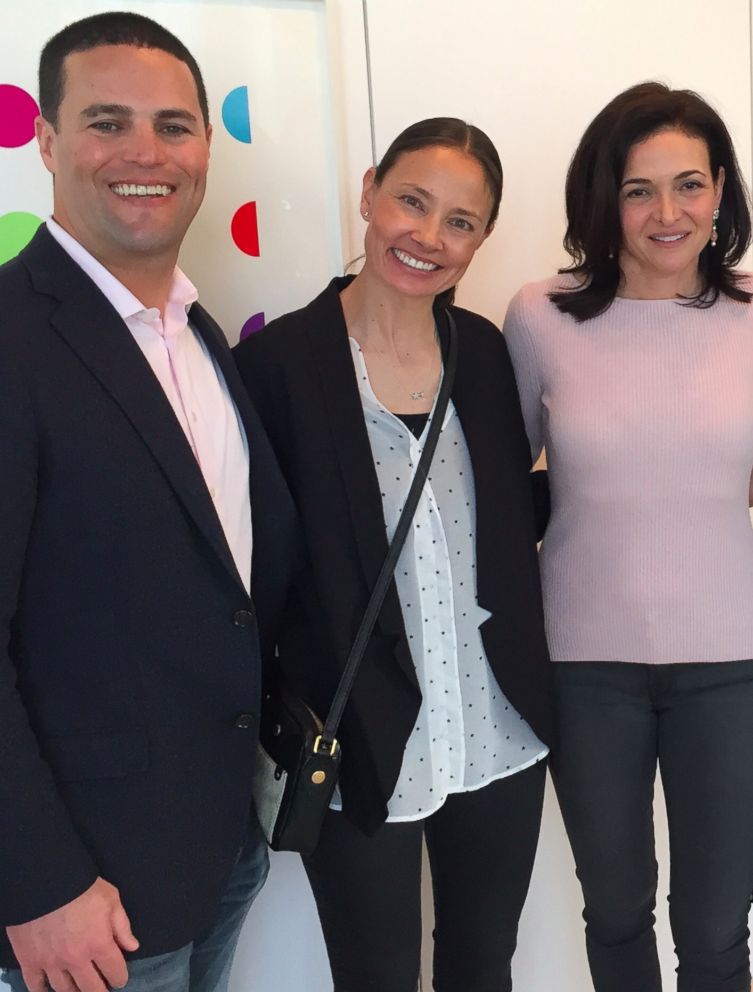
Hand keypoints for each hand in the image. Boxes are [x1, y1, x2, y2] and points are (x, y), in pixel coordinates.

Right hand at [7, 877, 138, 991]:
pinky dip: (42, 990)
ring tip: (79, 988)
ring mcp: (51, 962)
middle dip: (99, 990)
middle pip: (91, 988)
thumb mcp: (111, 899)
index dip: (120, 977)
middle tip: (101, 988)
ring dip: (74, 991)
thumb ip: (122, 926)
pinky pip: (36, 986)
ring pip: (65, 989)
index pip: (114, 972)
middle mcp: (76, 959)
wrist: (44, 880)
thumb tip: (132, 947)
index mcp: (99, 944)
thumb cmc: (82, 887)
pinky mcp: (29, 960)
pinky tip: (48, 989)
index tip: (119, 978)